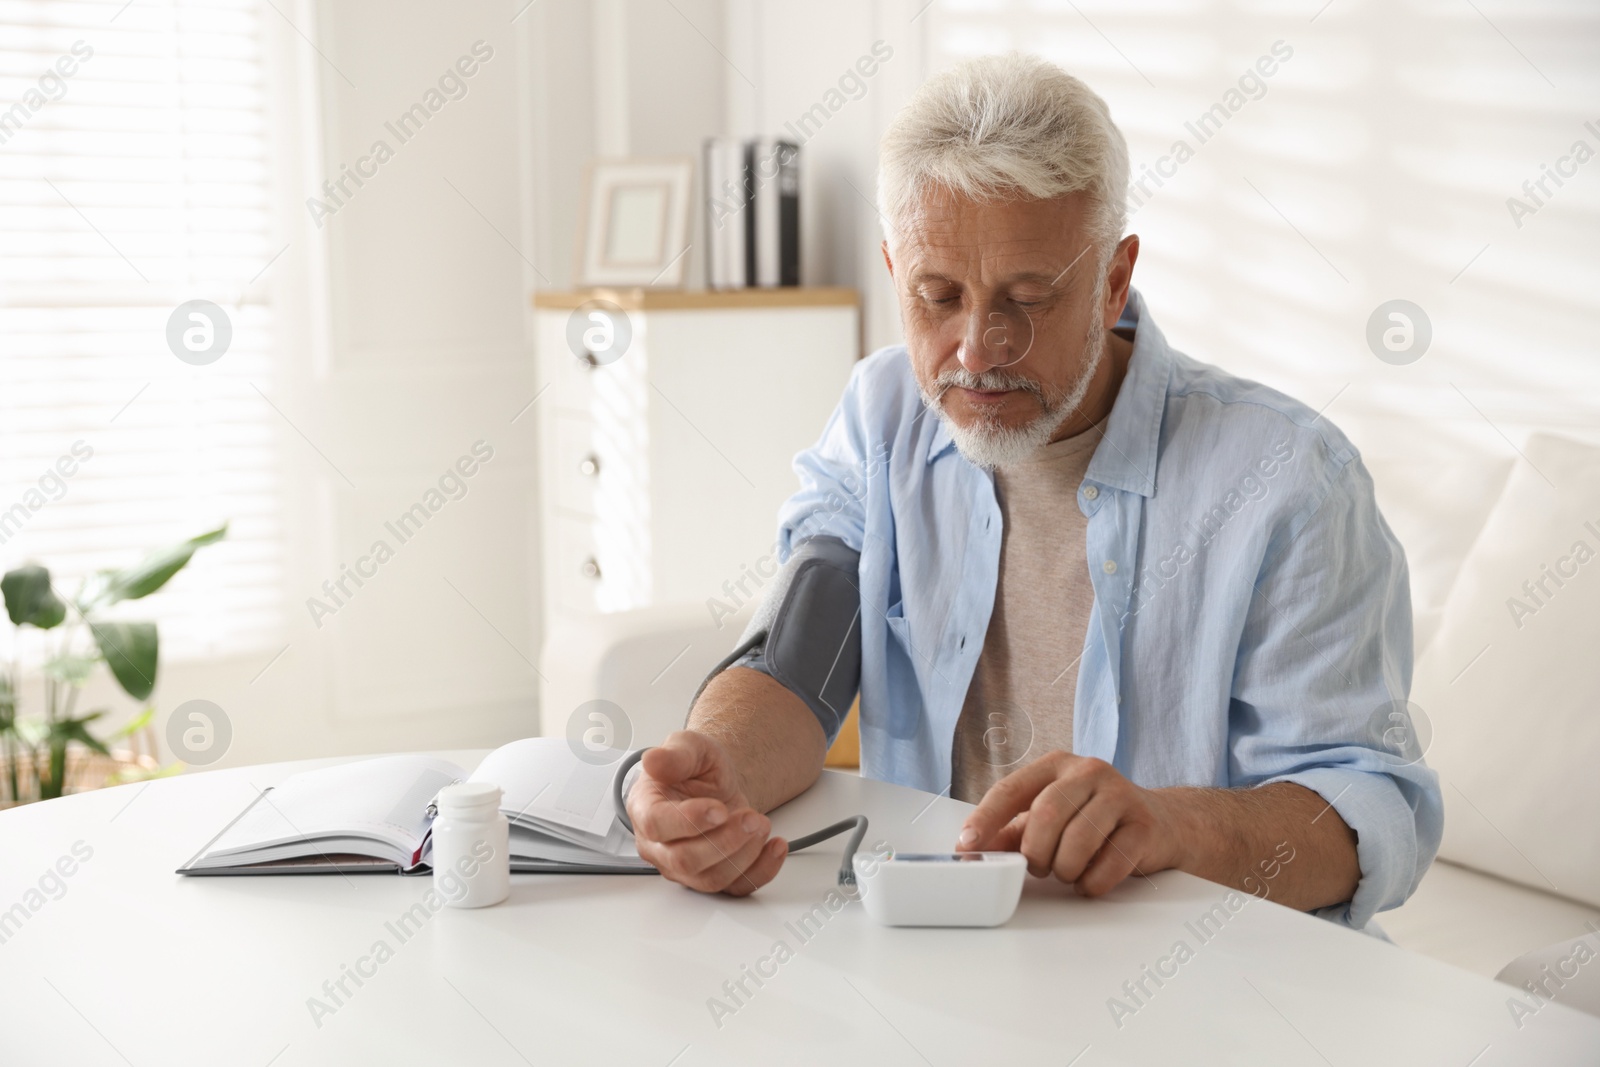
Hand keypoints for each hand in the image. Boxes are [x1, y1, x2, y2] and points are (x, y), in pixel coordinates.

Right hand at [625, 730, 786, 895]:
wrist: (716, 785)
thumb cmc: (695, 769)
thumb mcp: (688, 746)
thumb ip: (674, 754)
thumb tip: (653, 760)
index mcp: (646, 809)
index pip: (658, 825)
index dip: (689, 820)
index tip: (719, 809)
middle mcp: (659, 845)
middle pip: (684, 859)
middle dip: (725, 840)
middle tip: (751, 818)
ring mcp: (684, 866)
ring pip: (711, 878)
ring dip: (745, 854)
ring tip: (761, 823)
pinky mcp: (712, 876)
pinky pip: (736, 888)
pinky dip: (762, 871)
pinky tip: (776, 847)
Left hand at [957, 751, 1187, 896]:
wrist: (1163, 823)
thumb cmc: (1094, 820)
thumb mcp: (1049, 818)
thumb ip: (1011, 831)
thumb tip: (970, 851)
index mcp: (1055, 765)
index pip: (1010, 789)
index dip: (984, 819)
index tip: (966, 846)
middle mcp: (1087, 771)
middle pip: (1045, 815)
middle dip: (1035, 853)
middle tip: (1039, 868)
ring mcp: (1120, 794)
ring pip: (1078, 840)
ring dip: (1065, 869)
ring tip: (1067, 872)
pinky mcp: (1144, 824)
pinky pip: (1111, 862)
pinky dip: (1093, 882)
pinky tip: (1091, 880)